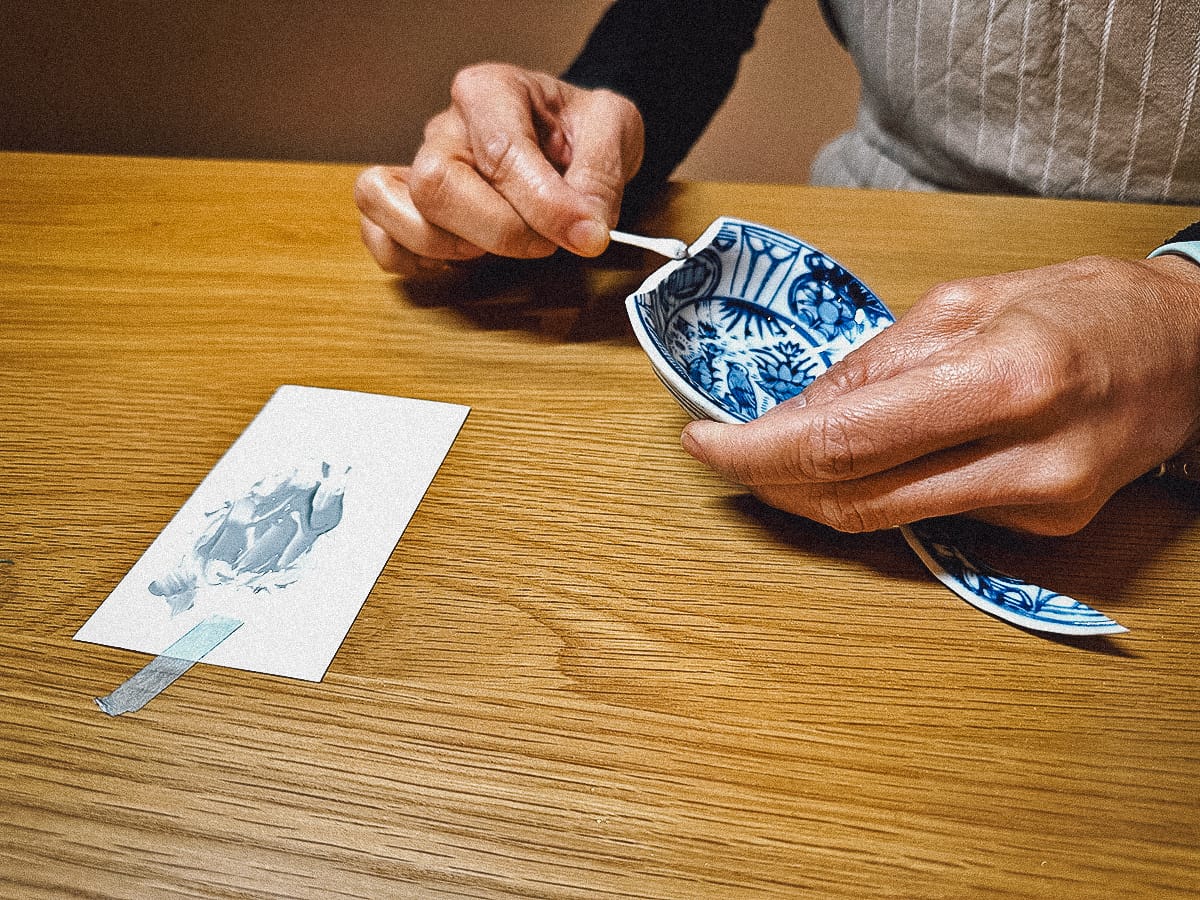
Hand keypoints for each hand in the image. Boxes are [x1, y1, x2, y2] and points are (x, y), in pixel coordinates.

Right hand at [354, 63, 643, 274]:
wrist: (569, 138)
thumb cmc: (581, 130)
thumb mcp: (615, 130)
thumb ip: (602, 175)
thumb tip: (584, 228)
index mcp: (491, 91)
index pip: (500, 153)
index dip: (545, 205)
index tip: (587, 235)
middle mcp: (446, 127)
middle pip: (435, 184)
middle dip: (498, 231)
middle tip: (546, 243)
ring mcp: (417, 166)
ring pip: (389, 207)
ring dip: (450, 247)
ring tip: (499, 246)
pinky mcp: (407, 206)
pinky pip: (378, 236)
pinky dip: (411, 259)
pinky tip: (461, 259)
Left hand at [681, 254, 1199, 534]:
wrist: (1190, 353)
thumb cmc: (1086, 307)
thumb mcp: (967, 302)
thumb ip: (875, 365)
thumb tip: (793, 412)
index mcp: (1003, 380)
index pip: (844, 441)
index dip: (756, 450)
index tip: (704, 442)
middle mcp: (1024, 460)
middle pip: (852, 498)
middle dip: (769, 480)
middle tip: (723, 453)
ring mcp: (1038, 508)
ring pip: (881, 522)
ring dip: (809, 495)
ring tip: (769, 459)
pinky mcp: (1043, 531)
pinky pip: (928, 518)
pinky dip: (875, 494)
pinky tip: (857, 464)